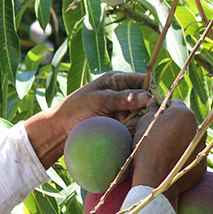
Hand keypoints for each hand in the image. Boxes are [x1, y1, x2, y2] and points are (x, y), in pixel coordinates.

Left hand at [24, 71, 155, 166]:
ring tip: (127, 126)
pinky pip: (135, 127)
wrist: (60, 130)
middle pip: (147, 99)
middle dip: (145, 108)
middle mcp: (123, 94)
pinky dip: (134, 130)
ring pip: (143, 114)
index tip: (151, 103)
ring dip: (139, 121)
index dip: (151, 90)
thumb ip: (122, 98)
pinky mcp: (121, 125)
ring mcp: (123, 110)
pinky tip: (127, 133)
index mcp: (118, 80)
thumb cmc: (75, 109)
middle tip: (136, 117)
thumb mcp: (99, 101)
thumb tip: (148, 97)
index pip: (144, 80)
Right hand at [131, 99, 205, 205]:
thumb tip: (153, 100)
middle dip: (175, 125)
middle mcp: (199, 128)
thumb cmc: (147, 147)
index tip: (156, 117)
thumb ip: (152, 108)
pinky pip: (193, 156)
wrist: (155, 179)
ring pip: (191, 139)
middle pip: (185, 122)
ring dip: (181, 141)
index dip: (164, 109)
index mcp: (185, 114)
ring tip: (166, 151)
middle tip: (160, 136)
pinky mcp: (203, 164)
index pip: (175, 103)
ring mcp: (203, 147)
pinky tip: (173, 163)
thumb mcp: (145, 123)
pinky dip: (185, 158)